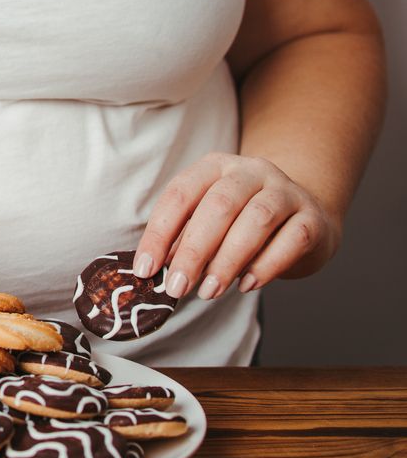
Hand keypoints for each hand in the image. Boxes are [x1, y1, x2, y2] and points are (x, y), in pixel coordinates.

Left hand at [133, 152, 339, 299]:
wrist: (304, 215)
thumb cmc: (241, 222)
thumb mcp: (208, 222)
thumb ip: (182, 240)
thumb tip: (154, 270)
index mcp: (214, 166)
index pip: (180, 194)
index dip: (159, 233)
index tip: (145, 269)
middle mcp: (251, 171)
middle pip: (218, 206)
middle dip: (193, 250)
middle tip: (177, 286)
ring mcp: (286, 191)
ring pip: (257, 219)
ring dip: (228, 260)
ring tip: (209, 291)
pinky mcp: (312, 217)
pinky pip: (292, 239)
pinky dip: (267, 265)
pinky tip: (246, 285)